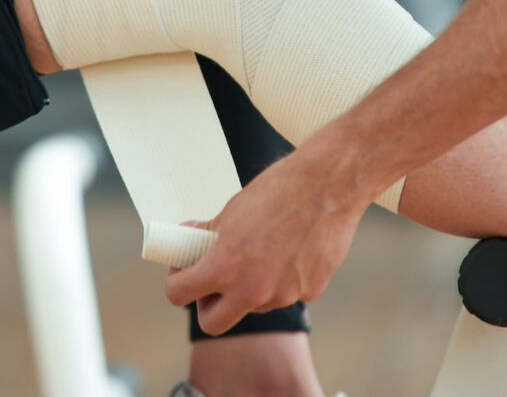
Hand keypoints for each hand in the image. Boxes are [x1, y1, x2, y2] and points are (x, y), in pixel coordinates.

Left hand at [164, 152, 368, 334]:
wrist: (329, 184)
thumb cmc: (280, 190)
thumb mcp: (232, 210)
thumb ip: (209, 235)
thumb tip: (192, 239)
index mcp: (224, 268)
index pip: (178, 294)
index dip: (177, 280)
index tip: (186, 269)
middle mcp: (252, 290)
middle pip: (213, 322)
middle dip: (208, 304)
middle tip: (214, 278)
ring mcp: (283, 295)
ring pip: (253, 306)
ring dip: (249, 288)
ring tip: (261, 252)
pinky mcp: (310, 292)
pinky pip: (285, 294)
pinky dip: (282, 279)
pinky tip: (291, 249)